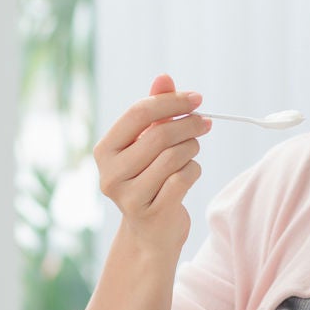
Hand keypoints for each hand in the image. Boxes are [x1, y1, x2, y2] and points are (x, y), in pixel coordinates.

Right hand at [93, 73, 212, 254]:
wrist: (150, 232)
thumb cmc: (149, 178)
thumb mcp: (148, 142)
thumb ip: (155, 109)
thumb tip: (164, 77)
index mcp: (104, 150)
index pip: (139, 113)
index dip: (171, 101)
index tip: (197, 98)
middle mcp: (110, 174)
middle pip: (160, 135)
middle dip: (189, 125)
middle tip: (205, 123)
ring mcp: (128, 196)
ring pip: (174, 157)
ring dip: (192, 149)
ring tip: (192, 151)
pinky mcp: (150, 213)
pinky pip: (183, 178)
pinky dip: (194, 171)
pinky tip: (189, 174)